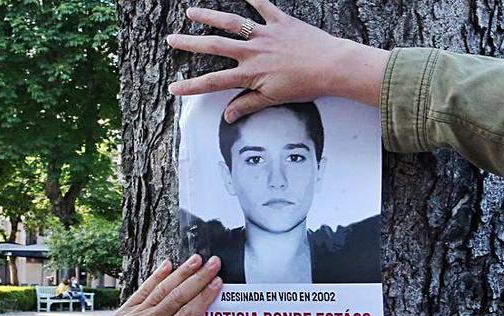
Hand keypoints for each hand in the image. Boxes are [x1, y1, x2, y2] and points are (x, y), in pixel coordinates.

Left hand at [60, 255, 220, 315]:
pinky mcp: (128, 308)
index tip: (218, 284)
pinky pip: (146, 288)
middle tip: (216, 263)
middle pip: (180, 295)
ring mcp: (139, 312)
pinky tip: (168, 264)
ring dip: (183, 272)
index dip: (204, 298)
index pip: (187, 315)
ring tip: (198, 258)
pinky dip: (157, 275)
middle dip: (199, 278)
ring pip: (165, 288)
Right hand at [166, 0, 389, 121]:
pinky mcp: (281, 21)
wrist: (332, 66)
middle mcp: (252, 51)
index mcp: (250, 74)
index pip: (213, 82)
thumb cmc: (305, 85)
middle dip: (189, 42)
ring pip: (231, 22)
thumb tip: (227, 116)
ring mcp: (265, 34)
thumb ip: (248, 105)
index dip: (191, 86)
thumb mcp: (274, 99)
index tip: (173, 88)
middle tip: (171, 39)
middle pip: (213, 46)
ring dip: (209, 16)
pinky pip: (263, 5)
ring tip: (190, 12)